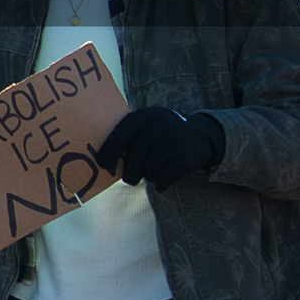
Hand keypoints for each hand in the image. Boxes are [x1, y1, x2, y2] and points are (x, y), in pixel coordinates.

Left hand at [97, 106, 225, 187]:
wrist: (200, 135)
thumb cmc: (161, 134)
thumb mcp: (146, 125)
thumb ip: (126, 136)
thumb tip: (99, 161)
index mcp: (144, 116)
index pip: (120, 135)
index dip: (108, 152)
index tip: (103, 165)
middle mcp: (158, 126)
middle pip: (134, 160)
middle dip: (130, 173)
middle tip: (131, 177)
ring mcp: (172, 142)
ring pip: (148, 172)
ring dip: (149, 175)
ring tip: (157, 166)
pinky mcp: (184, 159)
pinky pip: (162, 181)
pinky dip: (161, 183)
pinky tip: (167, 173)